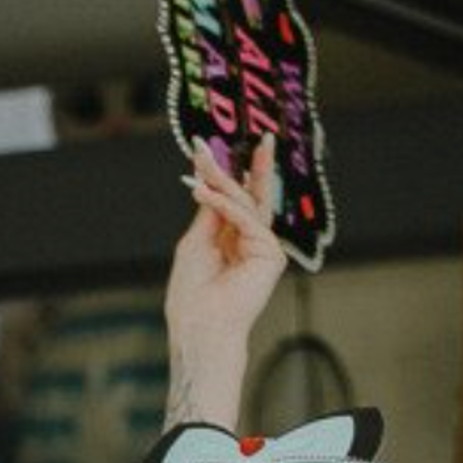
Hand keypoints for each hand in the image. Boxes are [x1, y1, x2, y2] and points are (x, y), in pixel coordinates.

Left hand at [163, 135, 284, 423]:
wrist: (200, 325)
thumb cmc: (192, 294)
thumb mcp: (195, 243)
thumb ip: (209, 213)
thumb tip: (211, 182)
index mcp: (231, 240)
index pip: (229, 201)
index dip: (220, 175)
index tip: (205, 149)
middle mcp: (250, 241)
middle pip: (249, 196)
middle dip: (239, 165)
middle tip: (229, 136)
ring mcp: (263, 247)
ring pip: (246, 203)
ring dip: (223, 181)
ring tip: (204, 163)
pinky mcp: (270, 254)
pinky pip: (247, 219)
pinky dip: (225, 204)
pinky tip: (204, 191)